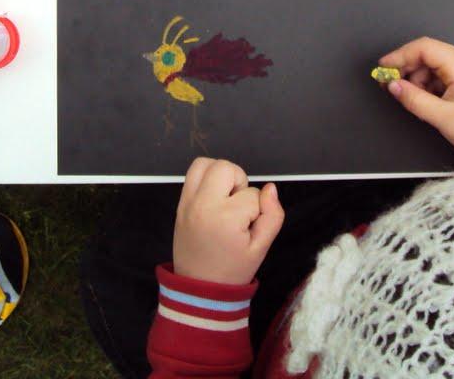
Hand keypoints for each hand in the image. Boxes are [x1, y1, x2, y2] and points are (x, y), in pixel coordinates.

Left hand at [173, 158, 284, 285]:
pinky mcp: (180, 204)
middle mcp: (203, 204)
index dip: (257, 210)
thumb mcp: (262, 248)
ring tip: (225, 198)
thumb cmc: (234, 270)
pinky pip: (192, 174)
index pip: (253, 194)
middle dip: (239, 183)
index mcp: (225, 218)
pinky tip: (215, 199)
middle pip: (226, 168)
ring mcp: (188, 202)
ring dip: (221, 175)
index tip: (248, 230)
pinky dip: (206, 178)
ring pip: (205, 163)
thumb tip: (270, 188)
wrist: (199, 290)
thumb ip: (273, 215)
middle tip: (238, 207)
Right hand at [379, 37, 453, 168]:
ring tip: (411, 99)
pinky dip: (429, 84)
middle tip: (390, 85)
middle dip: (406, 67)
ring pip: (432, 64)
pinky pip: (441, 73)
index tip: (382, 69)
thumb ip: (414, 99)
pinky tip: (425, 101)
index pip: (424, 47)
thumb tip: (391, 85)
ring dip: (417, 78)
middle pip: (427, 53)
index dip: (400, 55)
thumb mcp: (442, 117)